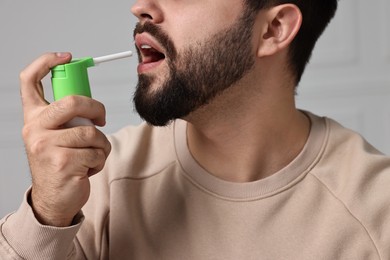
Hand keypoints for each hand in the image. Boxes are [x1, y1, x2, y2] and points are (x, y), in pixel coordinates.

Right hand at [20, 53, 110, 226]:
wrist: (54, 199)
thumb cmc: (60, 163)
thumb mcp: (54, 137)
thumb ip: (65, 119)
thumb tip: (92, 106)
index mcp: (32, 118)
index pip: (29, 80)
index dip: (45, 62)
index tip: (66, 56)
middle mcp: (34, 129)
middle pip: (73, 101)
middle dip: (97, 108)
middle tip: (102, 118)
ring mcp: (46, 146)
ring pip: (91, 132)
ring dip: (101, 145)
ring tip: (91, 155)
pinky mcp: (63, 162)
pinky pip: (97, 152)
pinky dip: (100, 160)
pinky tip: (87, 169)